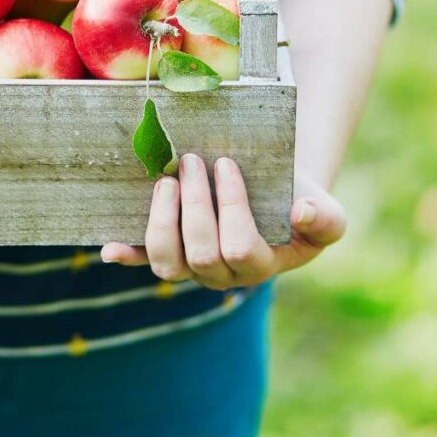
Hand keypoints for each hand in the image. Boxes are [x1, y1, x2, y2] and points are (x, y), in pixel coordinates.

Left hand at [101, 155, 345, 289]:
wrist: (276, 197)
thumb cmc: (299, 201)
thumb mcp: (326, 210)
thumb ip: (325, 218)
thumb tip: (301, 212)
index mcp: (260, 266)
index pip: (239, 247)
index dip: (230, 207)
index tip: (225, 164)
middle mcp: (222, 275)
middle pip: (200, 255)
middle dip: (193, 206)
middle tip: (189, 161)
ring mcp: (191, 267)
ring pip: (168, 264)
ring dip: (161, 222)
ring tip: (165, 182)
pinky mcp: (168, 252)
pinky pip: (144, 261)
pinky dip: (127, 256)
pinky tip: (110, 248)